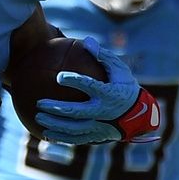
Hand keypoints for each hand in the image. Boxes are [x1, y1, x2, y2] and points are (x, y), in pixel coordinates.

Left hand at [33, 35, 162, 144]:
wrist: (140, 115)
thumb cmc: (125, 87)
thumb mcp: (120, 70)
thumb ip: (103, 56)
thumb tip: (86, 40)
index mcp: (109, 93)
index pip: (90, 86)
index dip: (75, 81)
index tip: (59, 77)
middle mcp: (103, 112)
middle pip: (76, 111)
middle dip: (56, 108)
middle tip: (39, 103)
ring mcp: (99, 126)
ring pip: (73, 128)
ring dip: (54, 124)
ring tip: (38, 118)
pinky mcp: (96, 136)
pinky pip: (76, 139)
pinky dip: (60, 137)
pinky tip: (46, 134)